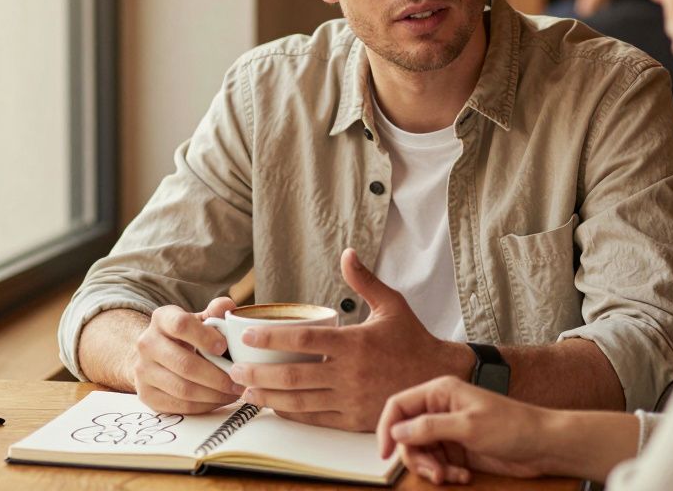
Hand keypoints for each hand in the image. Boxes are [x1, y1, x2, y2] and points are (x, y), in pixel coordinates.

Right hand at [133, 297, 244, 413]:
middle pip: (184, 364)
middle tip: (239, 379)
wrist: (156, 355)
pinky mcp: (146, 395)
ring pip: (183, 389)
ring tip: (234, 391)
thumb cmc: (188, 336)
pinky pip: (180, 406)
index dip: (205, 337)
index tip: (223, 347)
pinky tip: (219, 399)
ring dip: (214, 394)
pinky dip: (205, 405)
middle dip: (217, 375)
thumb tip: (228, 307)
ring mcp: (143, 371)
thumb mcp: (200, 319)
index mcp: (162, 318)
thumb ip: (216, 312)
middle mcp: (147, 343)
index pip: (181, 325)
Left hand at [228, 249, 472, 430]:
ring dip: (268, 397)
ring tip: (245, 391)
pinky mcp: (354, 419)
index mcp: (355, 343)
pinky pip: (315, 418)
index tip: (247, 336)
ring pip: (300, 401)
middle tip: (235, 370)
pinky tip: (274, 406)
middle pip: (294, 375)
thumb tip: (347, 253)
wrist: (438, 377)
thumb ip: (365, 281)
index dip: (271, 339)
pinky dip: (291, 413)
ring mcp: (351, 399)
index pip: (304, 341)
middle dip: (258, 374)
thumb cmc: (412, 339)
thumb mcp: (392, 305)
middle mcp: (350, 373)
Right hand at [377, 376, 554, 484]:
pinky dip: (447, 473)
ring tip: (450, 476)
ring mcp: (450, 429)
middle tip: (434, 473)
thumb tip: (397, 432)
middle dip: (416, 457)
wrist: (544, 446)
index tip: (384, 453)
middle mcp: (441, 409)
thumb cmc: (513, 426)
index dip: (387, 428)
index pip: (399, 406)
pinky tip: (464, 475)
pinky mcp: (459, 448)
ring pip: (422, 452)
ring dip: (432, 468)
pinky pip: (439, 463)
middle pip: (407, 434)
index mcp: (441, 392)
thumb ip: (429, 427)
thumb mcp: (468, 426)